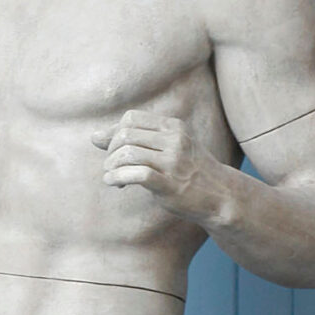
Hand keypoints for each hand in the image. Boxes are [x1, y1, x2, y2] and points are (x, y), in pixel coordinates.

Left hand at [92, 110, 227, 226]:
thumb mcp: (168, 148)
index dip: (114, 133)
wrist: (220, 195)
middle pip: (125, 135)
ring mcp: (173, 162)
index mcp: (173, 127)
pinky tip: (115, 184)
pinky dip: (117, 178)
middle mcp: (174, 140)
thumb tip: (94, 136)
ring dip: (112, 167)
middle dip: (110, 151)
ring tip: (112, 177)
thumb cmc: (189, 171)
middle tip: (111, 166)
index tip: (113, 151)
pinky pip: (136, 175)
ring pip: (128, 153)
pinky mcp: (170, 184)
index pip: (130, 119)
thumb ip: (136, 140)